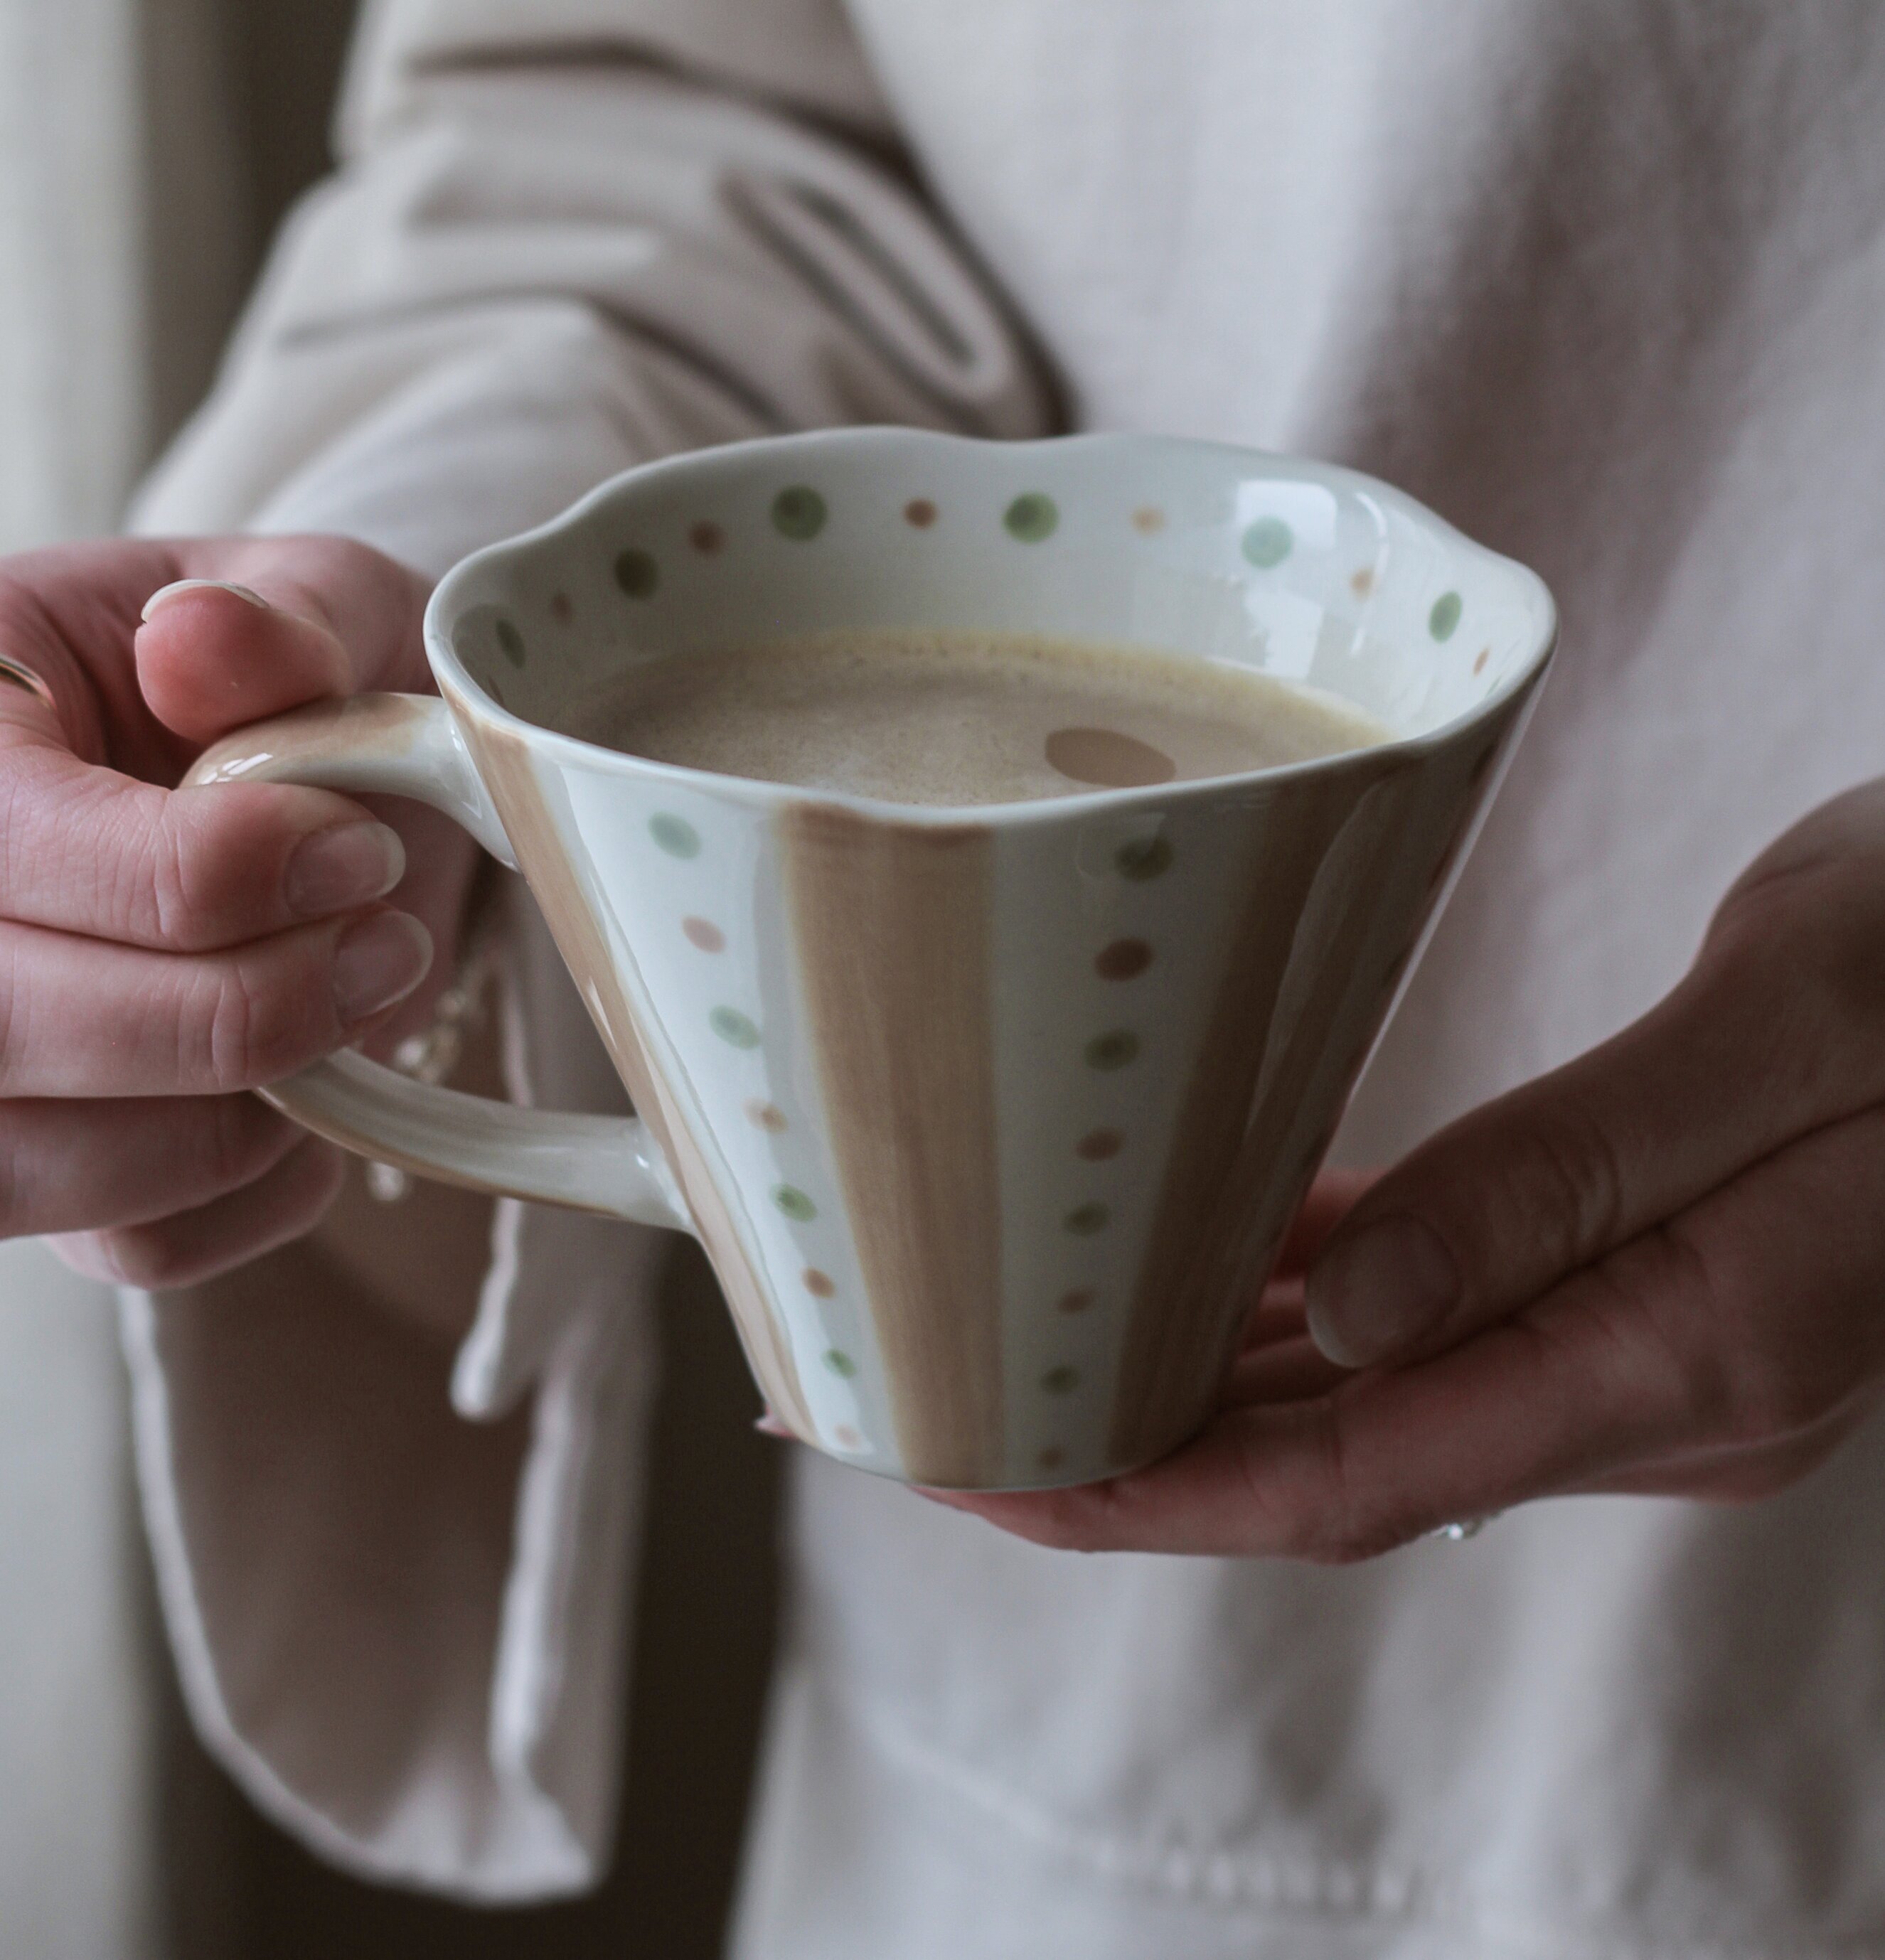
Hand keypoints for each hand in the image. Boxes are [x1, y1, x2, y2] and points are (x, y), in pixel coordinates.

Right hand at [0, 538, 476, 1288]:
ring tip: (360, 1004)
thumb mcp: (321, 601)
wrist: (322, 783)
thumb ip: (285, 611)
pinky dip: (258, 1191)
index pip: (10, 843)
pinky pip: (132, 1241)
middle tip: (384, 943)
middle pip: (10, 1027)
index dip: (208, 874)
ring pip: (47, 1165)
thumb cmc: (302, 678)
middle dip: (240, 1008)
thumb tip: (207, 641)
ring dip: (247, 1112)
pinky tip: (323, 1096)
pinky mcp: (47, 1158)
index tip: (358, 851)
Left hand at [932, 779, 1884, 1556]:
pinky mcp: (1630, 1270)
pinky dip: (1299, 1293)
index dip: (1150, 1491)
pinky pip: (1425, 1307)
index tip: (982, 1474)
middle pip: (1332, 1456)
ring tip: (1021, 1328)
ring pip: (1365, 1389)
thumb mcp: (1792, 1027)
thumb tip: (1350, 1318)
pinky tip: (1198, 1242)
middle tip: (939, 1400)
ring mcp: (1643, 1339)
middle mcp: (1654, 1385)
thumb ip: (1571, 1178)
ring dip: (1196, 1374)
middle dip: (1129, 1447)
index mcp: (1692, 1352)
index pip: (1356, 1475)